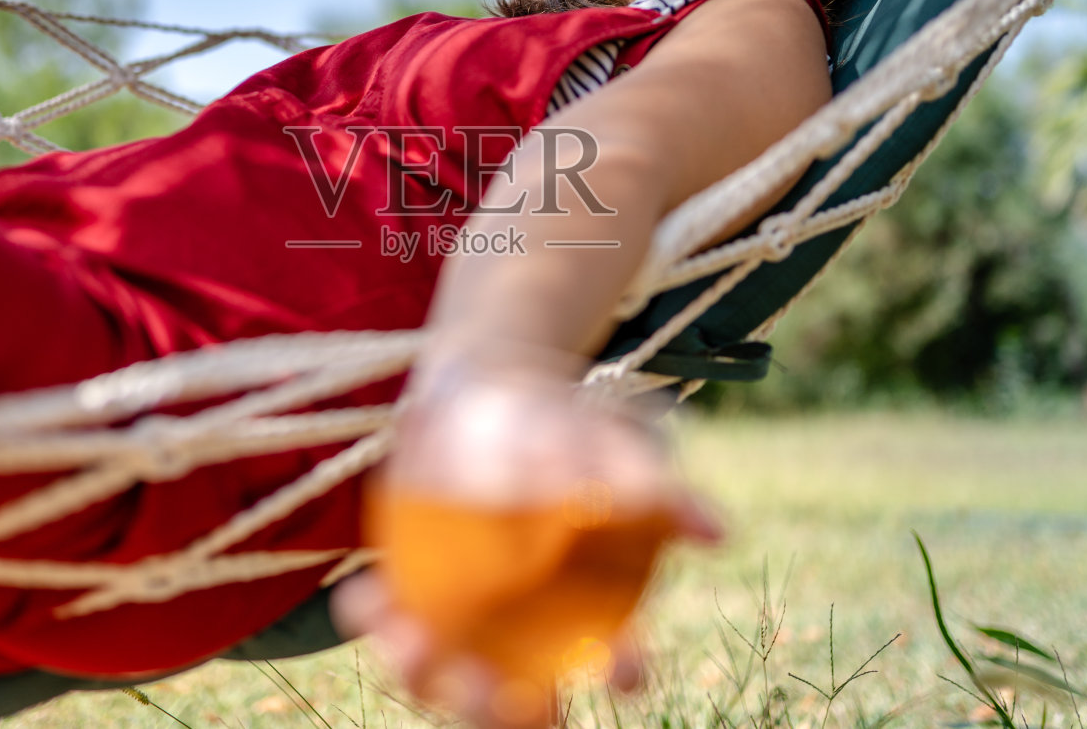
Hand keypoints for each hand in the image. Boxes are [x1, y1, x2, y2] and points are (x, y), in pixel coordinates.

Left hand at [336, 355, 721, 727]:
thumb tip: (719, 533)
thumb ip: (655, 485)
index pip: (616, 658)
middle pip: (516, 698)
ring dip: (424, 672)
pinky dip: (374, 615)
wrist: (485, 390)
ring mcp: (460, 618)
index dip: (625, 670)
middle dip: (502, 710)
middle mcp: (520, 630)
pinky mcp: (407, 592)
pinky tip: (367, 595)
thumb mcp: (608, 441)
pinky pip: (386, 618)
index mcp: (584, 606)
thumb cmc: (559, 425)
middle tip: (502, 694)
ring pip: (441, 673)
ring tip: (415, 643)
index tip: (625, 670)